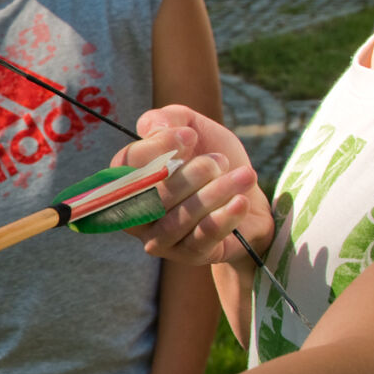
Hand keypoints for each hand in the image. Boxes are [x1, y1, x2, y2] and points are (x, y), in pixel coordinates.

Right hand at [117, 107, 274, 268]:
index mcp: (127, 180)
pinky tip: (241, 201)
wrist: (249, 196)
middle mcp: (135, 214)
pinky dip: (224, 217)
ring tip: (244, 175)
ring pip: (178, 219)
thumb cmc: (213, 161)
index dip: (156, 149)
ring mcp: (160, 239)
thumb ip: (168, 118)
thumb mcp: (193, 128)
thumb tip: (153, 130)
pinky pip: (202, 237)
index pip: (124, 167)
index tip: (189, 136)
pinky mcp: (189, 256)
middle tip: (220, 161)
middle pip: (151, 197)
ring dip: (214, 193)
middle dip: (191, 174)